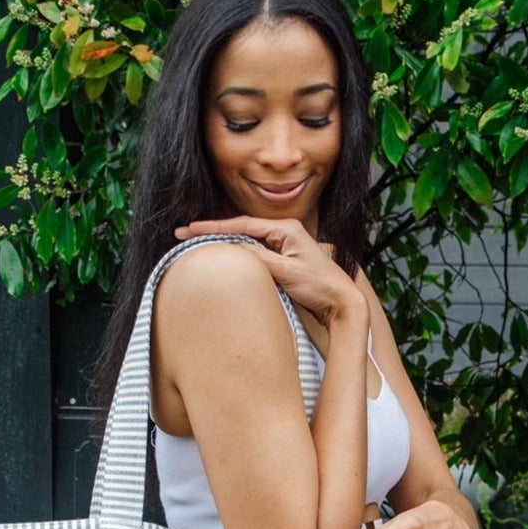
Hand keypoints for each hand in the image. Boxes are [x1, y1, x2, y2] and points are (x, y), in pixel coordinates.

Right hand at [173, 217, 363, 325]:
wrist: (343, 303)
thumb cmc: (320, 286)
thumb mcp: (285, 272)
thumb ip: (258, 258)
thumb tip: (231, 249)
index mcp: (285, 229)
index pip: (241, 225)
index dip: (212, 228)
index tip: (188, 230)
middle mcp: (285, 233)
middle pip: (241, 230)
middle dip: (213, 233)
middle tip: (184, 235)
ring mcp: (285, 246)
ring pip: (247, 242)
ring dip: (225, 244)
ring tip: (198, 246)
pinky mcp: (285, 261)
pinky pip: (255, 254)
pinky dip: (238, 256)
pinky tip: (225, 260)